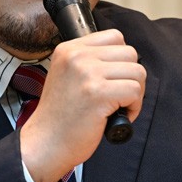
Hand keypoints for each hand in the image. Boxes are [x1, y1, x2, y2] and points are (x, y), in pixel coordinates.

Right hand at [20, 30, 144, 181]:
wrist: (45, 144)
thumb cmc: (60, 117)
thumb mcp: (67, 76)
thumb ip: (90, 62)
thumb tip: (125, 60)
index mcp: (69, 49)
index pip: (115, 37)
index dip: (121, 61)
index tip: (113, 79)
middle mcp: (77, 56)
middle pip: (130, 54)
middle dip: (131, 77)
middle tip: (119, 96)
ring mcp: (87, 73)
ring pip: (137, 72)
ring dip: (135, 93)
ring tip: (118, 107)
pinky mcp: (98, 93)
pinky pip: (135, 91)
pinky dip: (134, 107)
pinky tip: (118, 116)